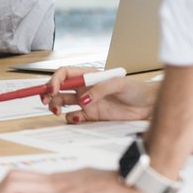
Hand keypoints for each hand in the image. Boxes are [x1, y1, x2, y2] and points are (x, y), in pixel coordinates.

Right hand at [42, 69, 158, 123]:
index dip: (55, 80)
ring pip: (63, 103)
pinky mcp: (91, 116)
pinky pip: (74, 117)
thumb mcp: (118, 84)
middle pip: (59, 88)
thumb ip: (99, 89)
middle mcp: (84, 88)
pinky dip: (71, 118)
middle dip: (48, 93)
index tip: (52, 89)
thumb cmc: (136, 89)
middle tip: (45, 100)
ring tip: (57, 111)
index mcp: (89, 76)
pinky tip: (78, 117)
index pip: (65, 74)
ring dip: (55, 106)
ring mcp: (87, 102)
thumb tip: (82, 99)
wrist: (147, 106)